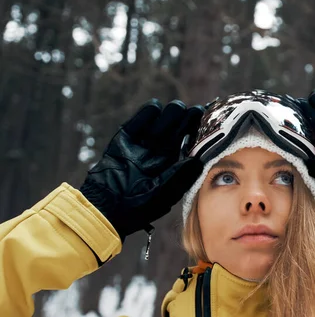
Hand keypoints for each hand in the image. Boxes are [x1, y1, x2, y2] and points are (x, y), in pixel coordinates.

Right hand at [80, 100, 203, 240]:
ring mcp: (147, 140)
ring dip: (171, 114)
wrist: (105, 205)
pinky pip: (145, 115)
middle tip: (193, 115)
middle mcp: (164, 149)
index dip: (201, 131)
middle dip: (189, 117)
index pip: (194, 141)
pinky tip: (154, 114)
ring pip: (168, 115)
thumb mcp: (165, 194)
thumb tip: (198, 160)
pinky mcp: (128, 135)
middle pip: (183, 124)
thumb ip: (182, 176)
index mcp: (177, 162)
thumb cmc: (138, 205)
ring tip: (167, 123)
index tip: (207, 123)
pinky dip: (151, 111)